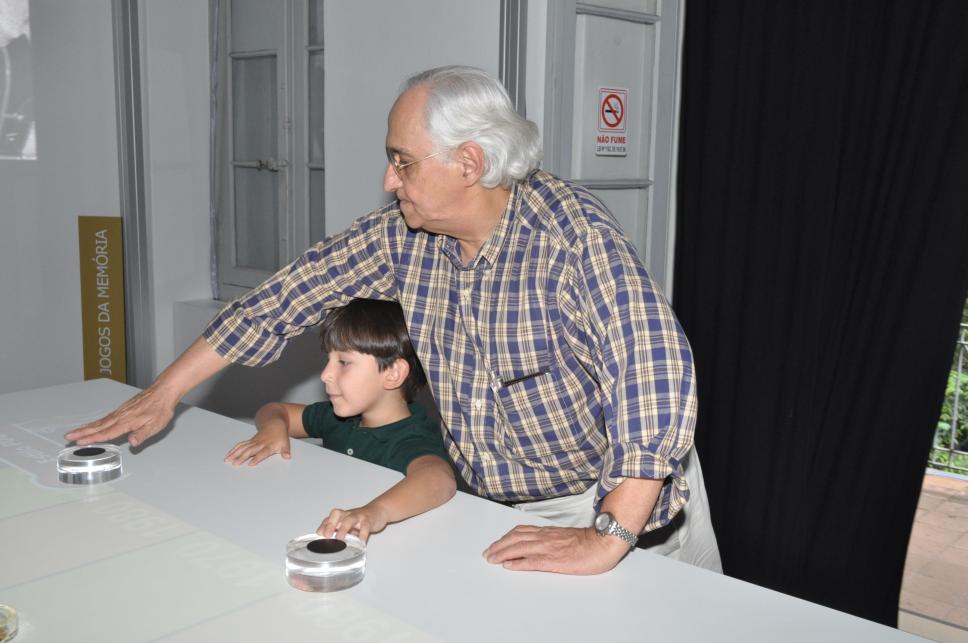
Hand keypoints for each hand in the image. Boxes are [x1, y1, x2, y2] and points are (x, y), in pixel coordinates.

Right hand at [64, 386, 176, 447]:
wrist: (163, 392)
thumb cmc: (160, 409)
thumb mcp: (156, 424)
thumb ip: (142, 434)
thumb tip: (132, 443)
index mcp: (127, 422)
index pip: (108, 432)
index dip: (93, 438)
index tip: (80, 442)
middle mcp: (121, 416)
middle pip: (98, 426)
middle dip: (82, 432)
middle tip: (68, 436)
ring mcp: (120, 412)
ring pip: (99, 422)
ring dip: (85, 427)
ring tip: (73, 432)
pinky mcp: (122, 410)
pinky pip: (104, 418)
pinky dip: (95, 422)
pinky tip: (91, 425)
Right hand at [224, 425, 290, 465]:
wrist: (274, 424)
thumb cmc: (280, 436)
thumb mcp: (286, 443)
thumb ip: (286, 451)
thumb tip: (288, 456)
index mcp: (269, 445)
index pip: (262, 453)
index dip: (257, 458)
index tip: (251, 464)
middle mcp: (259, 444)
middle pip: (249, 450)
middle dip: (241, 457)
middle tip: (235, 464)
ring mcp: (253, 442)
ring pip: (242, 447)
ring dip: (234, 454)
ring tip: (227, 460)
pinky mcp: (249, 441)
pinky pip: (240, 445)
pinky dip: (233, 450)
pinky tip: (228, 456)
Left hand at [318, 505, 389, 542]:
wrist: (378, 510)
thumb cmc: (360, 520)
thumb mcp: (348, 526)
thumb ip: (340, 533)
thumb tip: (329, 545)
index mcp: (341, 517)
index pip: (329, 519)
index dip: (323, 526)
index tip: (319, 534)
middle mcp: (348, 515)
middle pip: (336, 514)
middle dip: (330, 524)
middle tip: (327, 535)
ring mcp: (358, 517)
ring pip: (350, 519)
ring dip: (343, 528)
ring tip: (340, 538)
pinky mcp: (368, 521)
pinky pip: (365, 527)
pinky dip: (362, 535)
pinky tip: (361, 542)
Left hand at [482, 525, 630, 574]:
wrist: (603, 543)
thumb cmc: (588, 542)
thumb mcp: (565, 537)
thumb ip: (550, 539)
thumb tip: (536, 545)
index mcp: (547, 533)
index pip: (520, 532)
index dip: (505, 538)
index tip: (495, 544)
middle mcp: (544, 538)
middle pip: (515, 539)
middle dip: (499, 546)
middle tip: (488, 553)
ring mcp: (548, 548)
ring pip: (519, 548)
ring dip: (502, 553)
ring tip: (492, 559)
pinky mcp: (554, 560)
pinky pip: (531, 561)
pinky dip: (518, 563)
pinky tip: (509, 566)